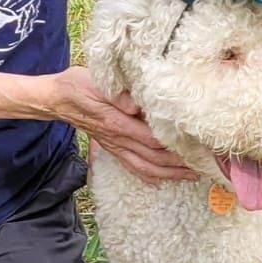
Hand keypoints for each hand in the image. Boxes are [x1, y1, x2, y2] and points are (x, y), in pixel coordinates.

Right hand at [52, 67, 195, 182]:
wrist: (57, 98)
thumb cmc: (79, 85)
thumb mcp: (98, 82)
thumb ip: (118, 94)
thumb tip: (135, 103)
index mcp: (118, 123)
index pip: (152, 139)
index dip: (174, 145)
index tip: (196, 146)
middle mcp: (118, 139)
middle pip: (154, 158)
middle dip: (180, 164)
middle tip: (204, 166)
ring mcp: (115, 146)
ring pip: (146, 166)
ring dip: (170, 173)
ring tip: (191, 176)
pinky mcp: (112, 147)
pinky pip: (132, 166)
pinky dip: (149, 175)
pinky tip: (161, 180)